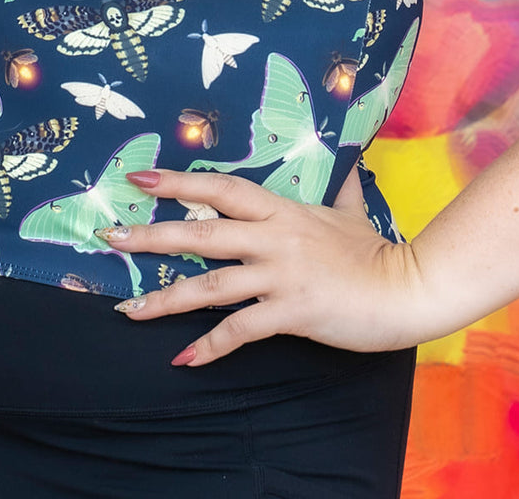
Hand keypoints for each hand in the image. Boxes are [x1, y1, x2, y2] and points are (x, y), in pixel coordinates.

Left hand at [94, 163, 428, 366]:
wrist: (407, 288)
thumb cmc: (376, 252)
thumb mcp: (352, 210)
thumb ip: (340, 184)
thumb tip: (347, 159)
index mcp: (282, 210)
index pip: (221, 188)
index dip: (180, 182)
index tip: (140, 179)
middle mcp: (274, 237)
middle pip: (201, 233)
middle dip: (152, 236)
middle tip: (110, 237)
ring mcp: (280, 275)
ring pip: (210, 284)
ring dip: (164, 298)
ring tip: (127, 309)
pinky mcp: (291, 312)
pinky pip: (240, 330)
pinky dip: (209, 347)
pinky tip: (182, 359)